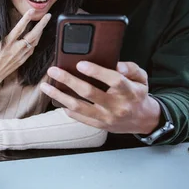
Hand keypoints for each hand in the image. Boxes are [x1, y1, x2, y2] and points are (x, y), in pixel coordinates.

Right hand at [0, 10, 51, 92]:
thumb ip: (3, 37)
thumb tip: (10, 29)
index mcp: (7, 44)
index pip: (19, 29)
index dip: (26, 19)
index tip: (31, 11)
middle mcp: (16, 49)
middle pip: (33, 35)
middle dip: (42, 24)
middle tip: (48, 16)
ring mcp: (20, 56)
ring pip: (34, 42)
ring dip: (40, 32)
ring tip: (43, 24)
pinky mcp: (22, 61)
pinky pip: (31, 50)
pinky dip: (35, 42)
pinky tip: (36, 37)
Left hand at [40, 61, 160, 133]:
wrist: (142, 120)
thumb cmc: (137, 94)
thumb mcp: (141, 78)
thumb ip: (130, 68)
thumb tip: (116, 64)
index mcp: (129, 92)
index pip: (113, 80)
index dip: (97, 72)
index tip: (80, 63)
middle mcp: (117, 106)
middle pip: (89, 93)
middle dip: (68, 80)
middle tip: (53, 70)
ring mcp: (106, 117)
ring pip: (79, 107)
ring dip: (59, 96)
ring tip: (46, 86)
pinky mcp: (99, 125)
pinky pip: (79, 118)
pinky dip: (66, 108)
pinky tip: (57, 99)